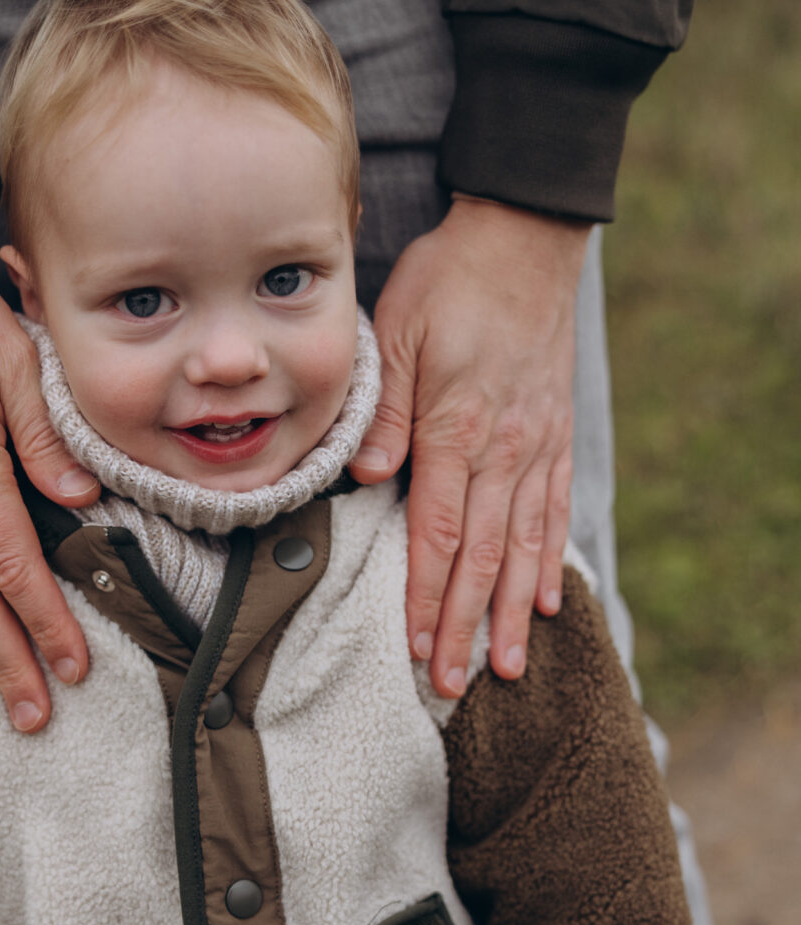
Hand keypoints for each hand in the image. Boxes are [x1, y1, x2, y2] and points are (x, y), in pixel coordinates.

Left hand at [350, 196, 588, 699]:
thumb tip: (368, 477)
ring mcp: (537, 445)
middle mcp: (506, 448)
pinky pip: (554, 511)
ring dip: (514, 612)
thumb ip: (386, 410)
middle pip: (482, 556)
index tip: (420, 649)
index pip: (439, 534)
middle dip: (466, 626)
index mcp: (459, 428)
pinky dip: (548, 562)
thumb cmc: (449, 282)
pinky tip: (548, 602)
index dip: (429, 598)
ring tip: (506, 667)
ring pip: (524, 546)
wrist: (524, 239)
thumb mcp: (397, 331)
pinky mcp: (555, 435)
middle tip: (454, 685)